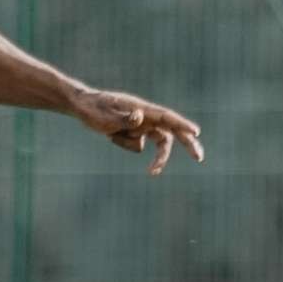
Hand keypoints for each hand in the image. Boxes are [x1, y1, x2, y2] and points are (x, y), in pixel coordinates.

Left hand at [72, 89, 203, 174]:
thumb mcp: (107, 116)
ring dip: (158, 159)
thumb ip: (125, 119)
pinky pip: (137, 146)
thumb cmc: (94, 109)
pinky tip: (110, 135)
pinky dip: (124, 144)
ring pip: (157, 144)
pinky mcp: (135, 132)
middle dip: (187, 144)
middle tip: (199, 158)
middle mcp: (146, 117)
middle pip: (172, 132)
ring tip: (152, 173)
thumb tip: (140, 117)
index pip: (166, 117)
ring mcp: (141, 125)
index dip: (182, 125)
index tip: (196, 132)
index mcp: (142, 109)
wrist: (83, 108)